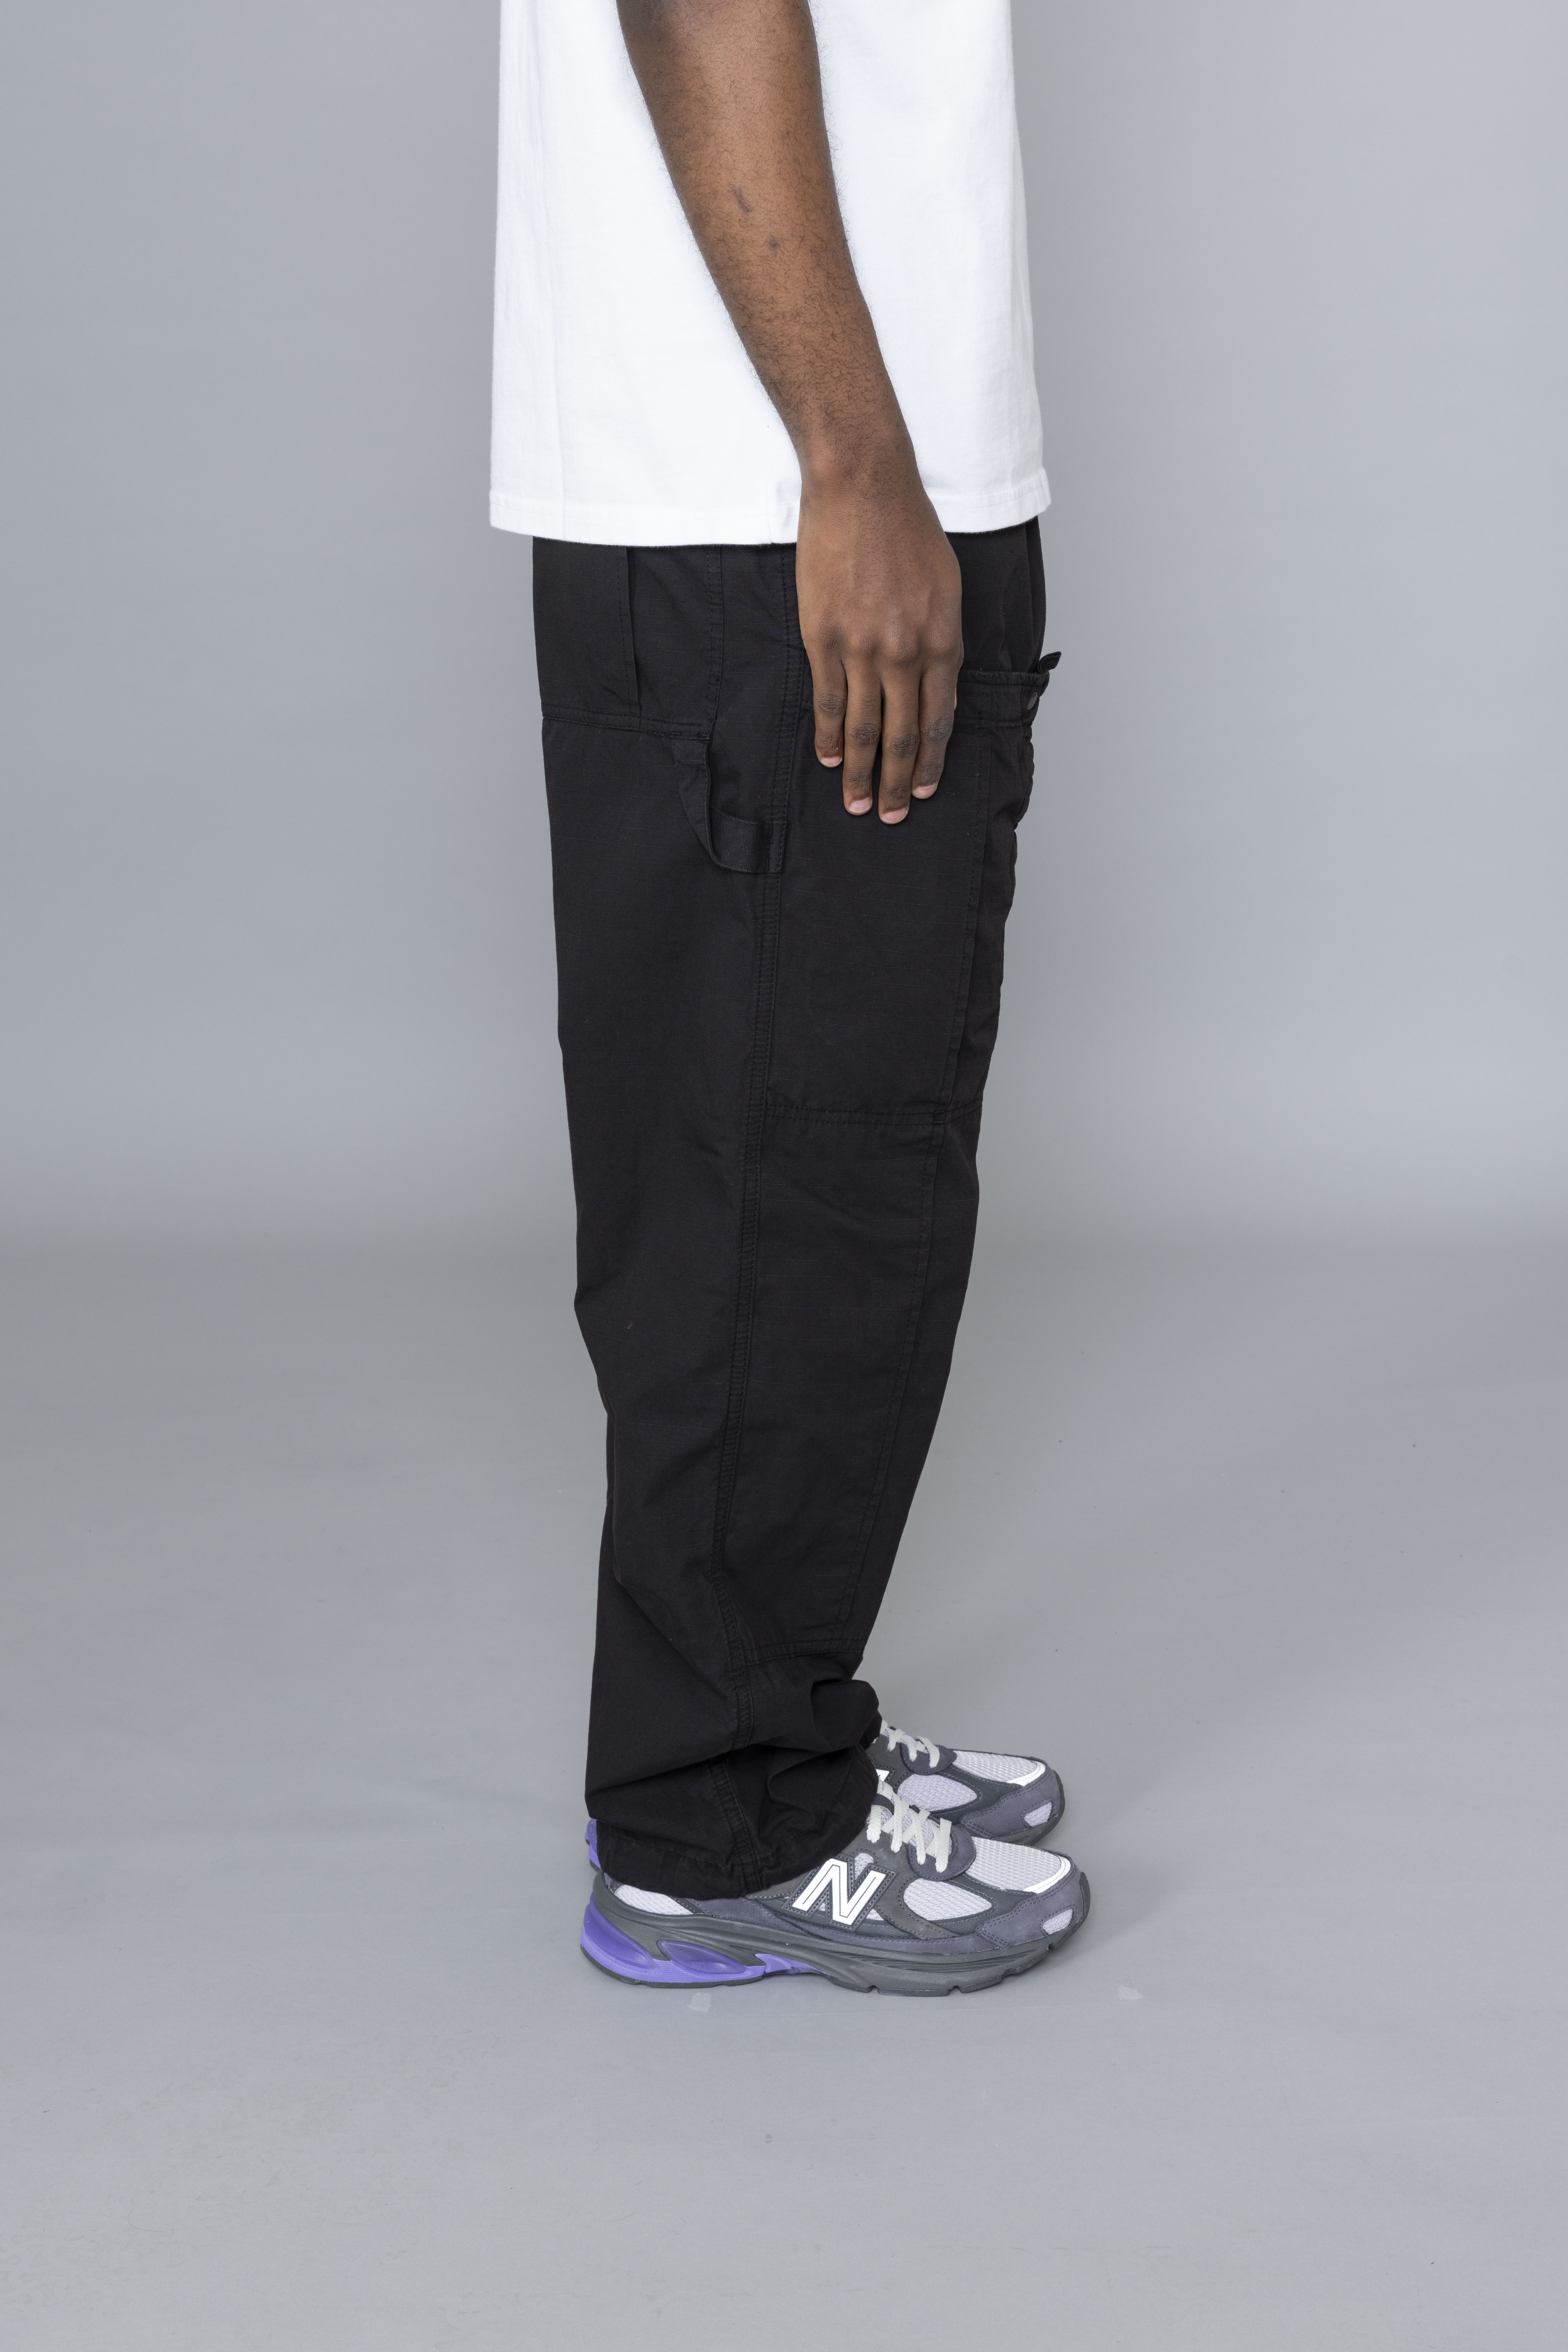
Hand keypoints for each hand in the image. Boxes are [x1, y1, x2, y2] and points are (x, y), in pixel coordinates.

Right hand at [796, 460, 962, 823]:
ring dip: (862, 771)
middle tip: (891, 815)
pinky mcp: (824, 637)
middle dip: (898, 782)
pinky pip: (829, 700)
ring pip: (865, 727)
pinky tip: (831, 758)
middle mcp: (906, 652)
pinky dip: (831, 734)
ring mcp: (862, 648)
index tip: (923, 790)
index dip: (930, 761)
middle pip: (904, 734)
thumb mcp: (946, 585)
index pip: (938, 718)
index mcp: (942, 640)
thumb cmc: (908, 529)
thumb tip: (934, 681)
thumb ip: (942, 637)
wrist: (862, 487)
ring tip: (858, 802)